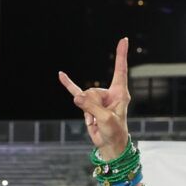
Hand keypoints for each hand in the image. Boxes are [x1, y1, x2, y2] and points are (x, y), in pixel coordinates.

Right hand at [57, 38, 131, 158]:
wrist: (110, 145)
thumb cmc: (114, 132)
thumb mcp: (106, 119)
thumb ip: (91, 106)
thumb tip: (76, 97)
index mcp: (120, 93)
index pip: (120, 69)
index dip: (121, 55)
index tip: (124, 40)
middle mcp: (109, 93)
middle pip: (92, 91)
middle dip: (92, 106)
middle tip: (101, 119)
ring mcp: (97, 98)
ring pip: (83, 98)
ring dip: (86, 112)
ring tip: (96, 121)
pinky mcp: (87, 104)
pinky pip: (75, 91)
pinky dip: (68, 84)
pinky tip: (61, 75)